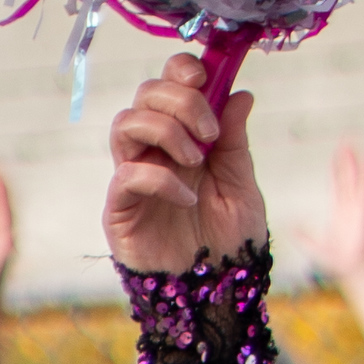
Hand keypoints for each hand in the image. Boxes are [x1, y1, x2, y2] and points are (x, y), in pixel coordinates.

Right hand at [104, 52, 266, 275]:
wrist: (217, 294)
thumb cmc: (229, 242)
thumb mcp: (242, 187)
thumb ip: (236, 142)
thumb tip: (241, 93)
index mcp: (185, 137)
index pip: (169, 84)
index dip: (182, 70)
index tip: (207, 77)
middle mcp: (154, 149)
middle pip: (145, 94)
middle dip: (180, 101)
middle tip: (210, 132)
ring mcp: (133, 175)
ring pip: (126, 123)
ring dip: (165, 131)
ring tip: (197, 160)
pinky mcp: (120, 207)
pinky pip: (127, 174)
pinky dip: (159, 177)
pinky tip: (187, 197)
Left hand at [303, 138, 363, 285]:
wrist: (356, 271)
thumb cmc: (342, 264)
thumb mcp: (317, 248)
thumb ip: (305, 237)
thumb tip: (291, 227)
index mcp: (342, 213)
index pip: (339, 186)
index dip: (338, 170)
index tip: (338, 155)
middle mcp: (352, 208)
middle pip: (349, 178)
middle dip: (348, 160)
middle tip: (347, 141)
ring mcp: (360, 209)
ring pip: (358, 180)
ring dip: (356, 163)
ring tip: (355, 144)